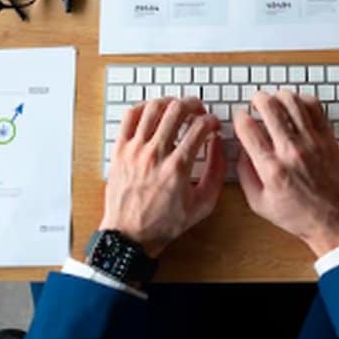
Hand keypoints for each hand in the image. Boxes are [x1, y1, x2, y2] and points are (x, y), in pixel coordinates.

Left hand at [99, 97, 223, 257]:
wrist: (130, 235)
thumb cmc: (164, 223)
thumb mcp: (202, 205)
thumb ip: (216, 173)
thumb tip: (218, 146)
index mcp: (177, 168)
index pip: (200, 127)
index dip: (212, 120)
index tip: (213, 124)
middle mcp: (155, 154)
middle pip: (177, 110)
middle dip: (193, 104)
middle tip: (198, 109)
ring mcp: (135, 150)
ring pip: (153, 108)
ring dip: (170, 102)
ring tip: (177, 107)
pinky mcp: (120, 150)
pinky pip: (130, 117)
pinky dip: (143, 107)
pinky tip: (153, 111)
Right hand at [234, 90, 338, 257]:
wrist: (335, 221)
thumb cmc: (299, 216)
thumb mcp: (259, 203)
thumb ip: (245, 174)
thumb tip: (241, 148)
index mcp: (271, 169)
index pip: (247, 128)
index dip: (239, 116)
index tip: (240, 117)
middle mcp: (291, 151)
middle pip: (269, 107)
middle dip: (257, 99)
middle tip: (256, 103)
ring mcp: (312, 142)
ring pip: (292, 101)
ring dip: (278, 96)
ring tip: (275, 102)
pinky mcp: (328, 138)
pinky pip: (315, 106)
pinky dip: (302, 100)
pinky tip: (296, 106)